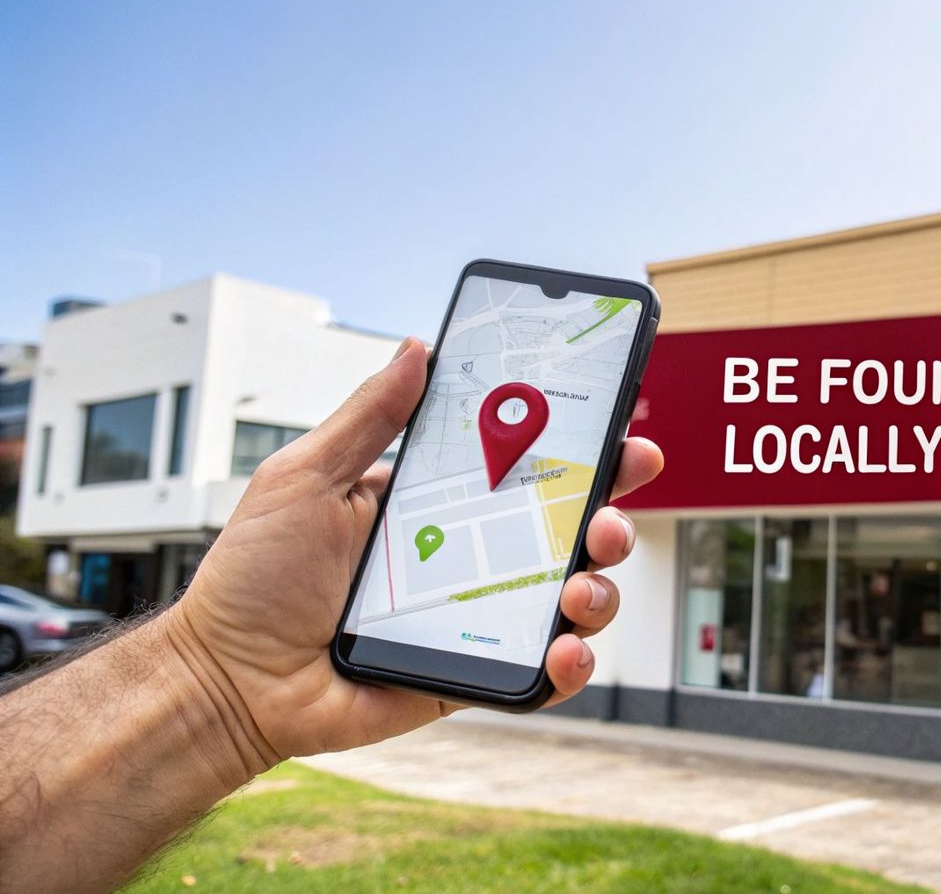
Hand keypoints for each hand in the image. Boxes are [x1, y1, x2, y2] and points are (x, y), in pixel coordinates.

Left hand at [158, 337, 662, 771]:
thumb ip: (369, 416)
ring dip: (601, 590)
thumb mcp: (305, 477)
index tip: (625, 434)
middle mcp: (473, 558)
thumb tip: (417, 348)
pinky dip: (573, 664)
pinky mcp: (476, 678)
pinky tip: (566, 649)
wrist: (226, 680)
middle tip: (608, 518)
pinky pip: (544, 674)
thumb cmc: (254, 577)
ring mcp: (480, 621)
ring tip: (580, 589)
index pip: (530, 469)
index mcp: (442, 504)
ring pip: (574, 601)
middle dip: (612, 519)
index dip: (588, 452)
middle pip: (572, 533)